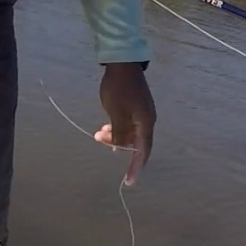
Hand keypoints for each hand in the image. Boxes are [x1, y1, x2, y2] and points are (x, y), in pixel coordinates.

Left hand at [95, 63, 155, 185]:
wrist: (123, 63)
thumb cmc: (119, 89)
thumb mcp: (116, 114)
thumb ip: (119, 134)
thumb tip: (121, 148)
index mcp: (145, 123)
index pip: (142, 151)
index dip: (135, 168)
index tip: (128, 182)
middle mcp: (147, 120)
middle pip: (135, 142)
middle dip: (119, 146)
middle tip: (99, 140)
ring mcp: (141, 112)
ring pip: (129, 132)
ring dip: (115, 135)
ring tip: (99, 132)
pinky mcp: (135, 105)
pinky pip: (127, 123)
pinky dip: (117, 127)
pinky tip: (105, 127)